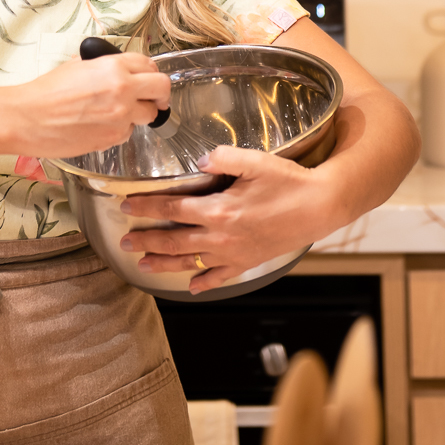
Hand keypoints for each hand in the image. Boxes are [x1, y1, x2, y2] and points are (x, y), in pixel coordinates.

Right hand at [5, 52, 170, 158]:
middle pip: (162, 89)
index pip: (150, 65)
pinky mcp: (113, 139)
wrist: (28, 118)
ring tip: (119, 112)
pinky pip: (129, 132)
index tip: (148, 78)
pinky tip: (101, 125)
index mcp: (114, 67)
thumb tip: (118, 68)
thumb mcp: (77, 64)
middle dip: (160, 94)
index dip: (150, 72)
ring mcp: (120, 117)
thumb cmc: (46, 91)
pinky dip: (121, 129)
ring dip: (140, 113)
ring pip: (149, 115)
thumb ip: (104, 64)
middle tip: (155, 98)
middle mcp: (123, 90)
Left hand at [118, 144, 341, 294]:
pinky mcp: (248, 261)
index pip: (172, 209)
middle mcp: (222, 236)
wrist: (320, 207)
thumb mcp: (254, 160)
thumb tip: (197, 160)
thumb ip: (221, 157)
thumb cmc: (288, 182)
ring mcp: (234, 253)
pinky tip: (191, 287)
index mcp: (219, 209)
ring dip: (164, 263)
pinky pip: (220, 276)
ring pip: (191, 262)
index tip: (126, 208)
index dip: (146, 208)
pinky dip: (203, 283)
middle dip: (146, 242)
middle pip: (174, 240)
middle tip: (124, 243)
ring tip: (144, 266)